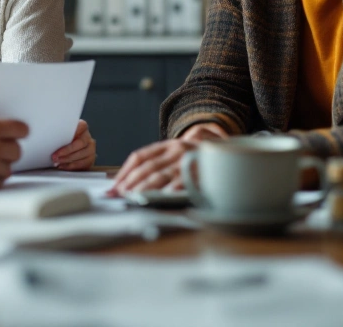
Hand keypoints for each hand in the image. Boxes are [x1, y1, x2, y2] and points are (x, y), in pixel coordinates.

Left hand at [51, 119, 95, 170]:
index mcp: (82, 127)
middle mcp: (88, 138)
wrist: (71, 151)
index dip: (72, 132)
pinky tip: (62, 166)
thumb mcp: (62, 134)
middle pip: (80, 143)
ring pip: (81, 154)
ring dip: (67, 159)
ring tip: (56, 162)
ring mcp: (91, 149)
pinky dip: (70, 166)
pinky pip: (82, 164)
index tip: (61, 138)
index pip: (81, 126)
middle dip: (66, 150)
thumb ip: (60, 133)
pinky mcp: (90, 160)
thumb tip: (47, 134)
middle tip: (55, 155)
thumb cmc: (63, 141)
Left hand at [110, 123, 226, 193]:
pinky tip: (158, 198)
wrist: (227, 151)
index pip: (140, 156)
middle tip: (118, 195)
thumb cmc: (196, 157)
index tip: (114, 186)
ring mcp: (188, 161)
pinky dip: (168, 191)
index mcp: (168, 145)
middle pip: (147, 167)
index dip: (125, 171)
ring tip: (131, 198)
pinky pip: (181, 183)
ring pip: (160, 176)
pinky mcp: (199, 173)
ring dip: (143, 189)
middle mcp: (176, 150)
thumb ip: (157, 162)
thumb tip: (127, 181)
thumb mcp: (177, 153)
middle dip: (130, 183)